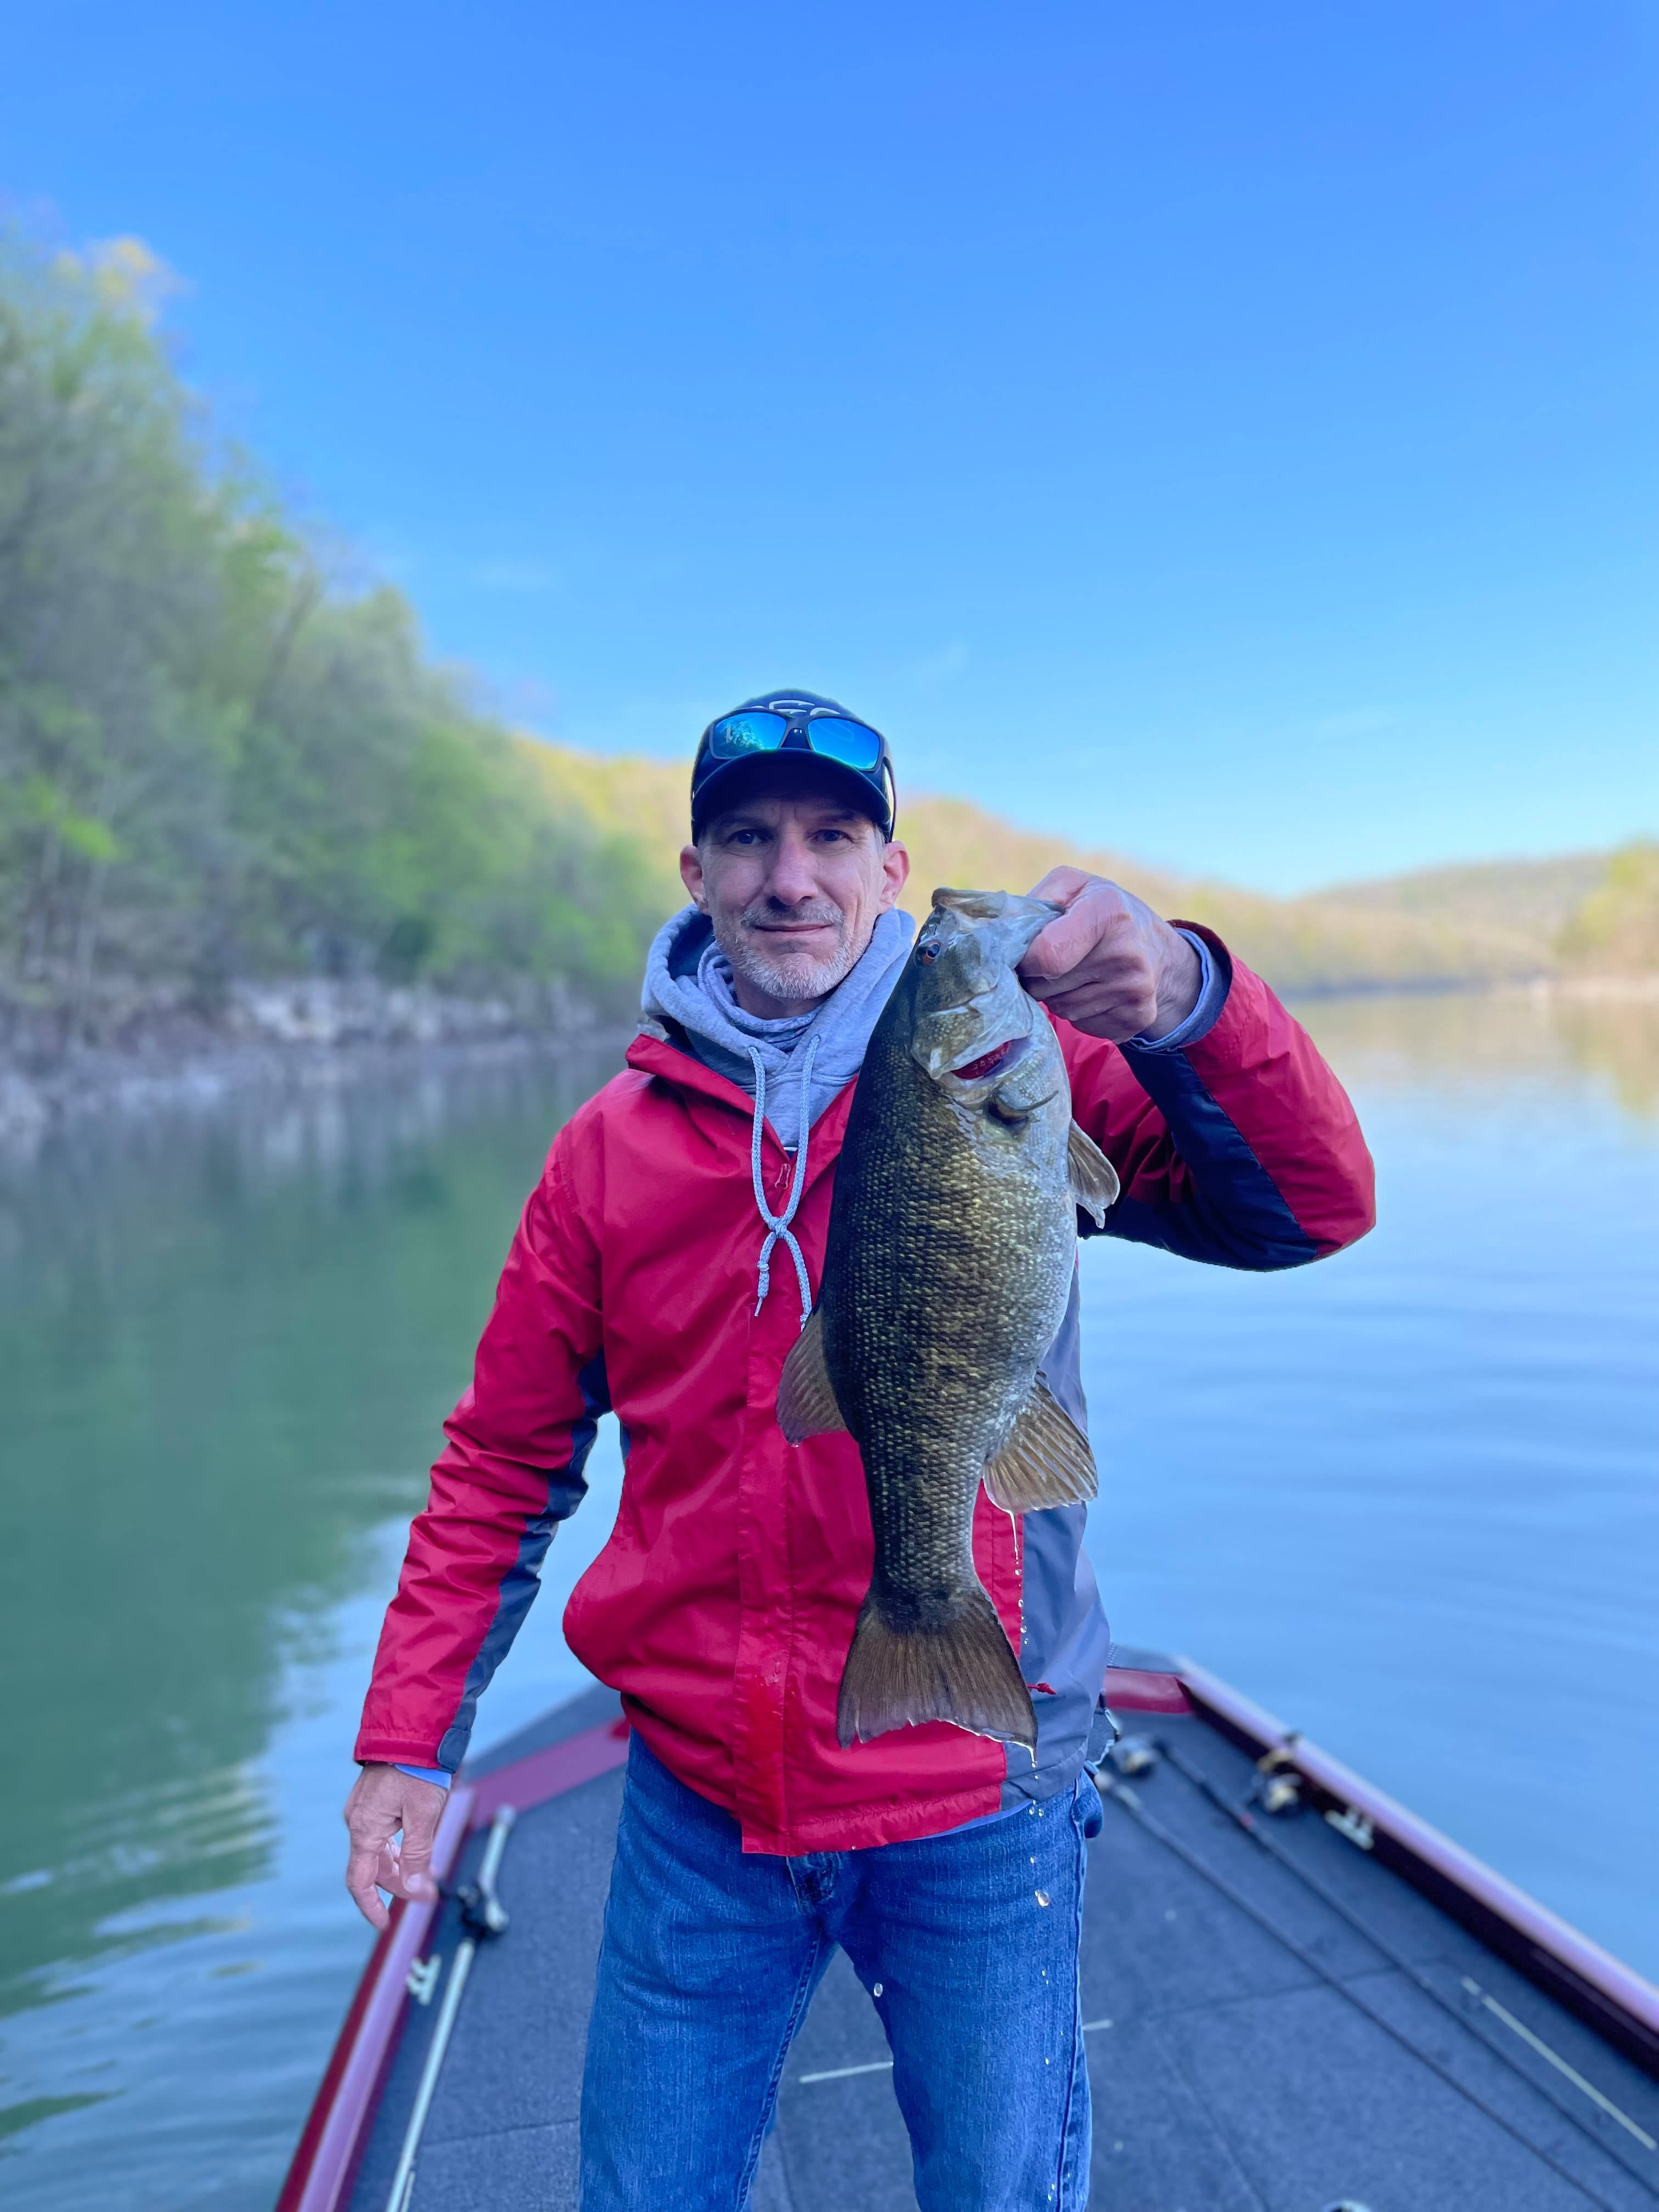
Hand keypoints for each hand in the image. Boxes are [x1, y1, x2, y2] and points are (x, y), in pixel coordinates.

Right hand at [343, 1763, 446, 1930]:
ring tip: (427, 1875)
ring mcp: (363, 1809)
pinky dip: (398, 1847)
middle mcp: (358, 1821)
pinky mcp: (372, 1799)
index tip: (385, 1924)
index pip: (360, 1881)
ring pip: (379, 1850)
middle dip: (399, 1885)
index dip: (371, 1907)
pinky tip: (417, 1849)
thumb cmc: (418, 1769)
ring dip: (400, 1866)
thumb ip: (417, 1853)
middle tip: (427, 1895)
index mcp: (365, 1829)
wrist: (412, 1729)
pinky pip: (382, 1833)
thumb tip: (414, 1886)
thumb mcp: (424, 1815)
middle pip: (374, 1867)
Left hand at [1019, 868, 1201, 1041]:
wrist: (1160, 951)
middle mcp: (1126, 955)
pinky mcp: (1136, 1019)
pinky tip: (1094, 991)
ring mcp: (1134, 991)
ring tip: (1077, 973)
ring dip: (1057, 995)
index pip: (1046, 956)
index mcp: (1108, 913)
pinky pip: (1081, 1025)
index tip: (1028, 953)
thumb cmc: (1104, 912)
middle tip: (1054, 961)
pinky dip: (1078, 1012)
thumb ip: (1032, 903)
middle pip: (1046, 987)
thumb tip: (990, 935)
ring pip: (1061, 1010)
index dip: (1026, 960)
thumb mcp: (1073, 886)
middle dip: (1038, 978)